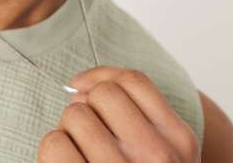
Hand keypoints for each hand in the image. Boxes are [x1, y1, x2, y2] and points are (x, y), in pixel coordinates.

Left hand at [37, 66, 199, 161]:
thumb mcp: (161, 154)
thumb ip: (136, 113)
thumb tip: (79, 84)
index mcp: (179, 141)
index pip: (133, 81)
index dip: (100, 77)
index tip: (83, 89)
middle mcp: (157, 156)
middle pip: (101, 95)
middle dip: (85, 108)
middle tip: (87, 137)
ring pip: (75, 115)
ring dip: (67, 131)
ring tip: (79, 156)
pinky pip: (54, 144)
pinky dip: (52, 152)